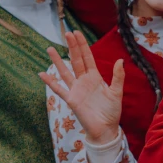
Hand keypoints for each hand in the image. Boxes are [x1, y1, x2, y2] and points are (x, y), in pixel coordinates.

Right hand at [40, 31, 124, 145]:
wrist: (105, 129)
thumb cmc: (111, 111)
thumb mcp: (117, 92)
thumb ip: (118, 76)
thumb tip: (120, 60)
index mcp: (95, 77)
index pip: (87, 57)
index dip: (82, 45)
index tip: (76, 33)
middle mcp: (84, 81)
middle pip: (76, 60)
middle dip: (72, 47)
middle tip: (66, 33)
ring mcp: (76, 90)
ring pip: (65, 71)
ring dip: (58, 61)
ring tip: (50, 48)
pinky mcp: (71, 100)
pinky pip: (59, 89)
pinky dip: (50, 82)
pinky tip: (42, 74)